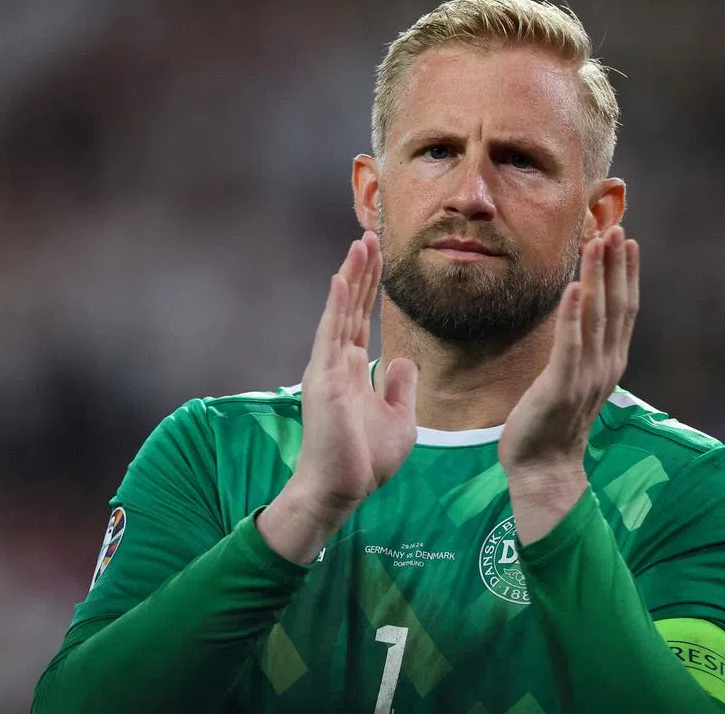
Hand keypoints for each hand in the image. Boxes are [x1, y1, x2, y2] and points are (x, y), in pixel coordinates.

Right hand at [293, 231, 418, 506]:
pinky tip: (341, 279)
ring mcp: (327, 369)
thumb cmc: (366, 461)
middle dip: (362, 271)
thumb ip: (400, 387)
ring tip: (360, 242)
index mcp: (352, 370)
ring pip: (340, 311)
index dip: (371, 287)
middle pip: (351, 306)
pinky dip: (335, 306)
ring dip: (351, 276)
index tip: (378, 256)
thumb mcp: (399, 419)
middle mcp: (336, 363)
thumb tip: (402, 359)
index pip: (362, 319)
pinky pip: (329, 335)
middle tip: (370, 234)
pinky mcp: (323, 380)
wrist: (342, 491)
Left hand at [499, 225, 638, 477]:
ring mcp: (586, 377)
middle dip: (616, 265)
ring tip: (597, 244)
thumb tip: (581, 315)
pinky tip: (575, 287)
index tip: (627, 240)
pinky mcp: (560, 387)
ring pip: (596, 318)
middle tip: (616, 228)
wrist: (544, 468)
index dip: (628, 273)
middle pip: (617, 306)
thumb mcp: (576, 378)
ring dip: (598, 278)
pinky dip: (573, 315)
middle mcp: (604, 366)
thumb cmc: (554, 421)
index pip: (625, 309)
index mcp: (609, 362)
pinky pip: (569, 345)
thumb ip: (583, 348)